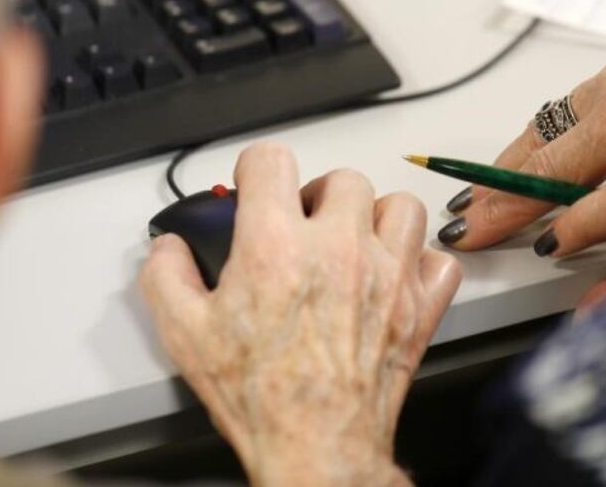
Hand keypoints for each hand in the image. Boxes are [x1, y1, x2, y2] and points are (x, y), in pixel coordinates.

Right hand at [139, 143, 460, 486]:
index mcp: (276, 245)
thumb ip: (166, 276)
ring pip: (399, 206)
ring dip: (375, 217)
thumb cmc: (260, 396)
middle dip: (317, 195)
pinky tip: (396, 274)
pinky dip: (421, 262)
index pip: (272, 159)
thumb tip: (167, 248)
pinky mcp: (418, 307)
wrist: (315, 445)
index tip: (256, 186)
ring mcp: (386, 274)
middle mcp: (338, 248)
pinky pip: (439, 260)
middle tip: (303, 224)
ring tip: (354, 239)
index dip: (257, 169)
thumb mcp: (184, 334)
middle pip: (342, 178)